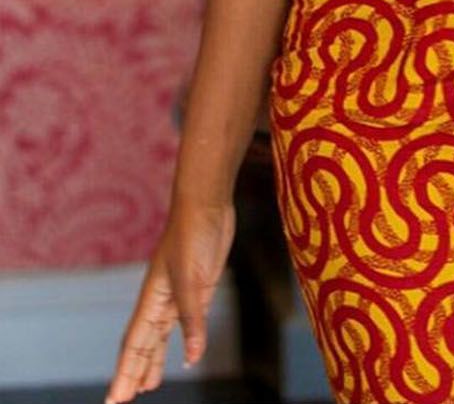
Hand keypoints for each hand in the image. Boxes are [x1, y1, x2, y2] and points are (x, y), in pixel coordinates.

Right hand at [105, 198, 235, 400]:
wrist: (207, 202)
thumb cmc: (193, 233)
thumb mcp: (192, 278)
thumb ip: (192, 318)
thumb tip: (192, 357)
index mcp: (151, 298)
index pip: (133, 344)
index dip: (124, 372)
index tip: (113, 400)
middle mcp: (161, 299)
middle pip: (142, 344)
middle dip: (132, 372)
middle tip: (122, 401)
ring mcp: (179, 294)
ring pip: (160, 336)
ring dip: (152, 360)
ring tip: (146, 386)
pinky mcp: (199, 287)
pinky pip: (186, 322)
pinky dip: (184, 341)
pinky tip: (188, 355)